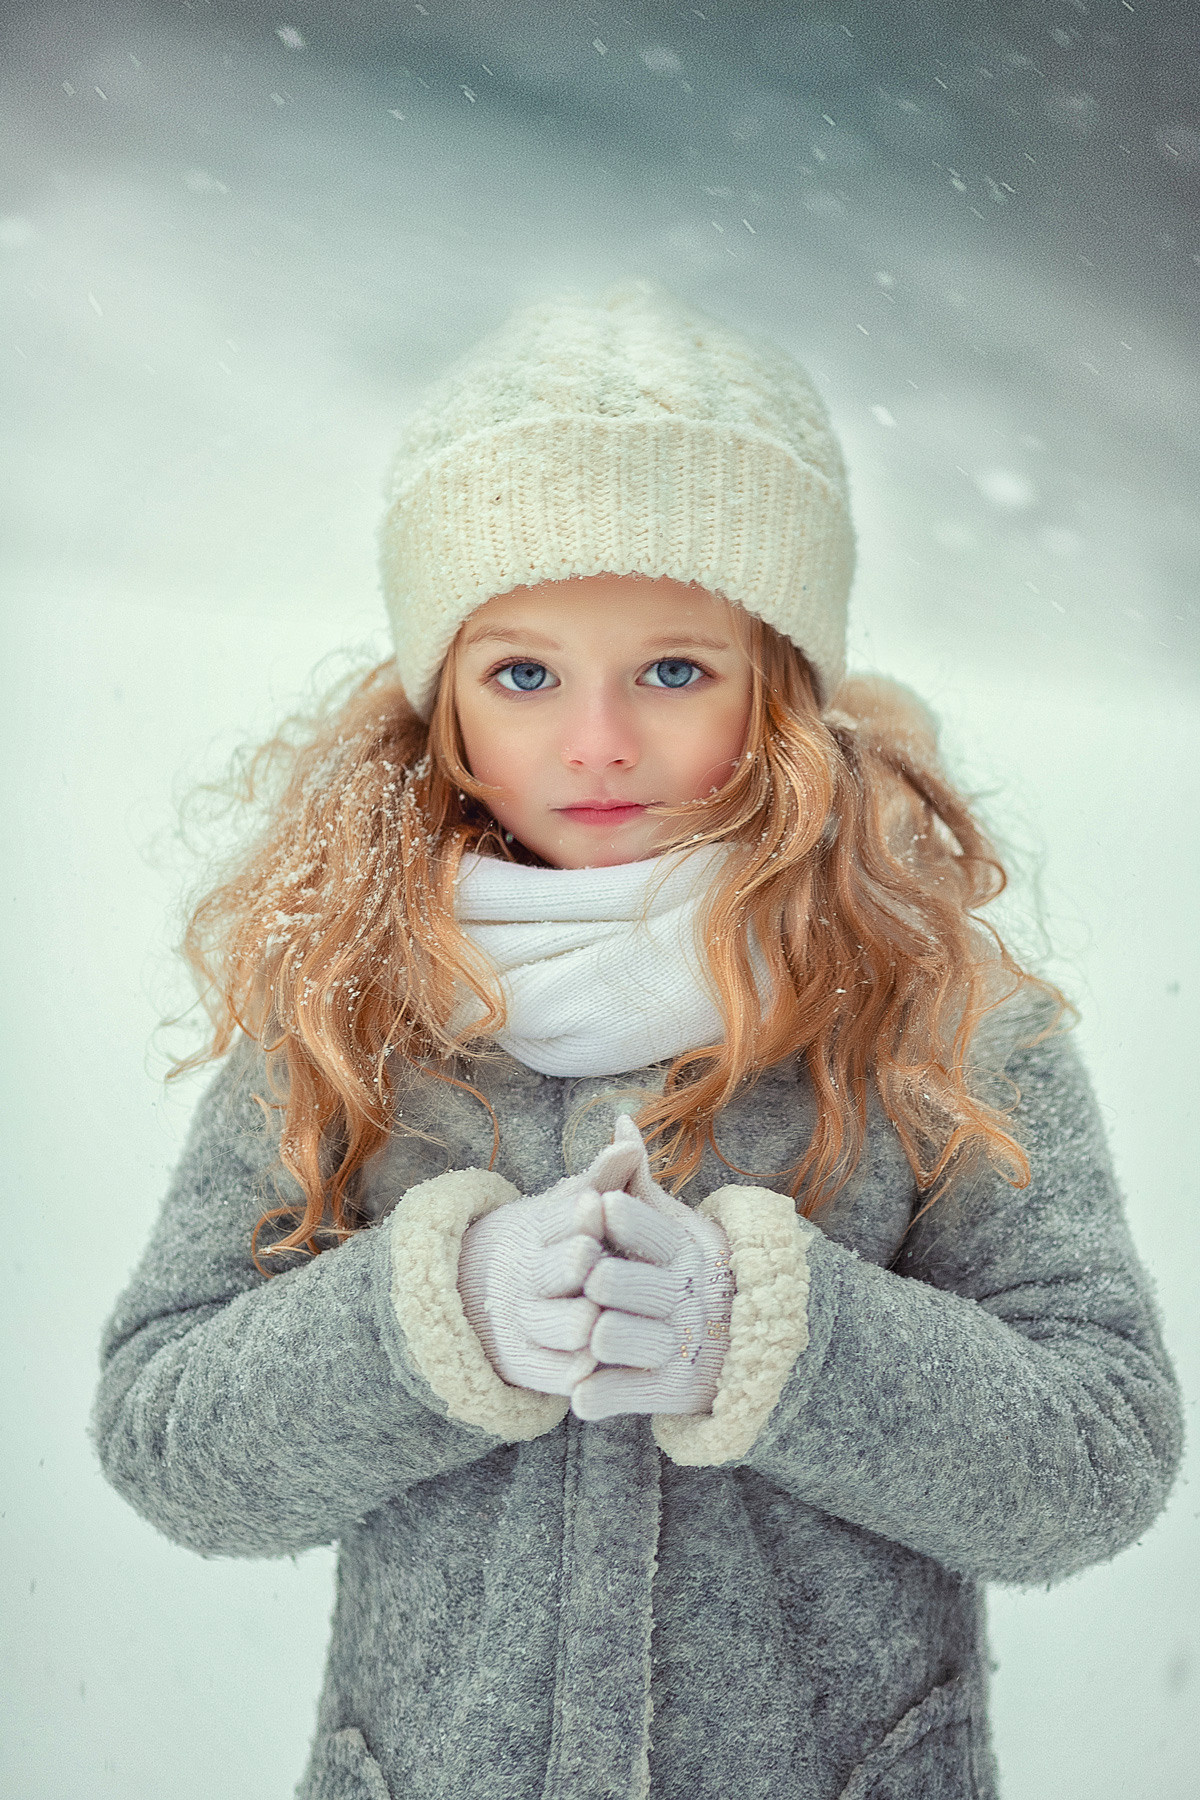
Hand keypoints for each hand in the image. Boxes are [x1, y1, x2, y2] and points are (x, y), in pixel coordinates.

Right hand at [456, 1127, 671, 1397]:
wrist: (497, 1295)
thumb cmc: (561, 1241)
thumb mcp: (576, 1204)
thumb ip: (606, 1174)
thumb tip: (629, 1128)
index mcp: (540, 1231)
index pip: (556, 1220)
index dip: (576, 1215)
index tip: (595, 1205)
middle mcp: (529, 1276)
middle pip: (552, 1270)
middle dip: (571, 1263)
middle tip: (590, 1257)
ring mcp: (528, 1321)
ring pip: (552, 1323)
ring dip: (573, 1319)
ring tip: (595, 1315)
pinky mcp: (531, 1364)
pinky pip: (552, 1370)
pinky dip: (571, 1367)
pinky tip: (595, 1360)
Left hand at [570, 1116, 735, 1420]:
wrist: (740, 1340)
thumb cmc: (684, 1269)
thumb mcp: (672, 1222)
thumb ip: (639, 1178)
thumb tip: (618, 1121)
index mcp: (682, 1251)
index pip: (650, 1230)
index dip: (622, 1218)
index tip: (595, 1205)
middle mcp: (681, 1297)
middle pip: (634, 1286)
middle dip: (609, 1280)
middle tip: (588, 1275)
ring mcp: (676, 1346)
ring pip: (627, 1341)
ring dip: (603, 1337)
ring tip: (586, 1332)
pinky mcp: (669, 1391)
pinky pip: (628, 1393)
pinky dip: (602, 1395)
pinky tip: (579, 1392)